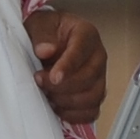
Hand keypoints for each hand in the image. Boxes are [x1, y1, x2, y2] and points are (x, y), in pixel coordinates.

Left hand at [27, 10, 105, 130]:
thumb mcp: (39, 24)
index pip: (82, 51)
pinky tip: (57, 108)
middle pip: (89, 78)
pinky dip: (74, 115)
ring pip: (92, 97)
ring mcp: (99, 77)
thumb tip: (45, 50)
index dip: (68, 66)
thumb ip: (42, 35)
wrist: (50, 40)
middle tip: (40, 81)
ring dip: (67, 101)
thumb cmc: (47, 30)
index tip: (53, 77)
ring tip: (48, 95)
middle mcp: (98, 55)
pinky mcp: (95, 94)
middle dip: (62, 86)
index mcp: (86, 33)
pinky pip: (91, 111)